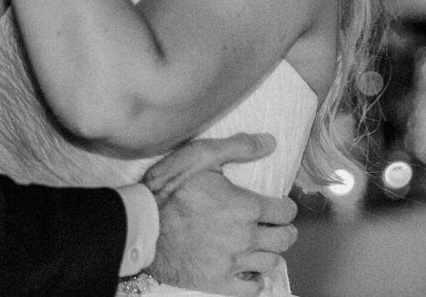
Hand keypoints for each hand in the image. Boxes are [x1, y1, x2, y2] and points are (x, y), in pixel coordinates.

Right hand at [143, 133, 296, 295]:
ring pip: (270, 263)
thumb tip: (270, 142)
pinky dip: (255, 280)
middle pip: (284, 239)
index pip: (285, 212)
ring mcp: (231, 263)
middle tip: (275, 225)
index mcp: (245, 207)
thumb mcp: (200, 155)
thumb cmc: (168, 188)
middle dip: (284, 230)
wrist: (139, 224)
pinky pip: (251, 289)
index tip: (280, 205)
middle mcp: (244, 237)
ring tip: (260, 245)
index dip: (286, 207)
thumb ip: (238, 147)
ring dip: (270, 252)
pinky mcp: (217, 282)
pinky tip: (248, 269)